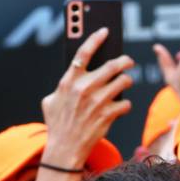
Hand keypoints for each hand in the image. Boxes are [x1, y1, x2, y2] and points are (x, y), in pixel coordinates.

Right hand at [41, 27, 134, 169]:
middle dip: (124, 61)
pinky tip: (121, 107)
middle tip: (128, 62)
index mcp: (69, 81)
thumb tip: (75, 75)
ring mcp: (97, 102)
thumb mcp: (51, 101)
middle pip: (111, 66)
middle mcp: (84, 88)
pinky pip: (125, 104)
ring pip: (123, 82)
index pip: (84, 52)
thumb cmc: (58, 124)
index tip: (105, 32)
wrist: (65, 148)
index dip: (96, 39)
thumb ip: (63, 86)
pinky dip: (126, 105)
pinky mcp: (108, 116)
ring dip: (127, 81)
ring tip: (126, 83)